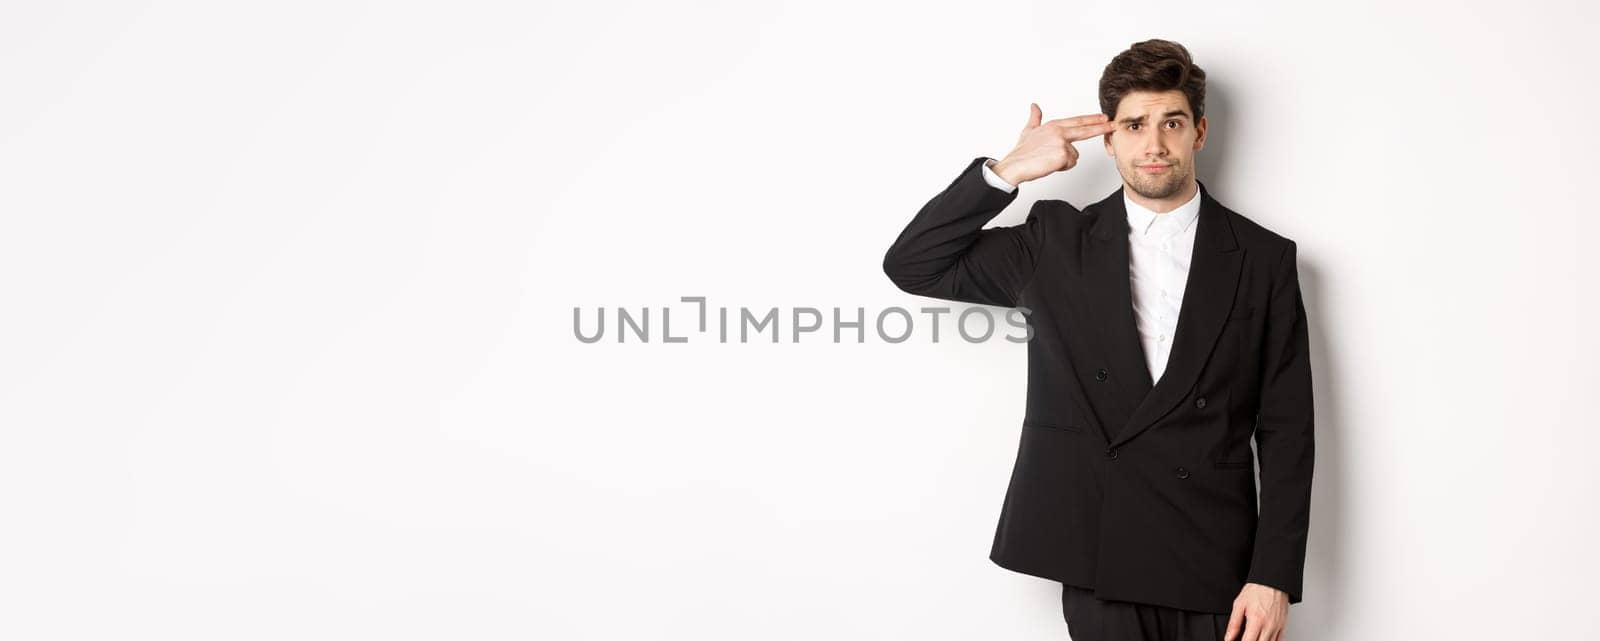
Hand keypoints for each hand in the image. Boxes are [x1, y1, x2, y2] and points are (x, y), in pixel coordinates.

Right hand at [990, 103, 1117, 184]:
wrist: (1014, 165)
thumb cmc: (1021, 152)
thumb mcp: (1028, 131)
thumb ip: (1035, 118)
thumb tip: (1034, 106)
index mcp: (1053, 125)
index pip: (1077, 121)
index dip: (1091, 119)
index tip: (1104, 117)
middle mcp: (1059, 131)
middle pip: (1085, 130)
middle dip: (1102, 127)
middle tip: (1114, 124)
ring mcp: (1061, 143)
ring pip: (1074, 155)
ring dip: (1064, 161)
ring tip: (1048, 160)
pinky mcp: (1062, 155)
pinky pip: (1070, 164)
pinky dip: (1061, 167)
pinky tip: (1049, 164)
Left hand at [1224, 582, 1288, 640]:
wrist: (1272, 581)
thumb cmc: (1256, 590)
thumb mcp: (1239, 605)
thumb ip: (1233, 624)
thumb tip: (1228, 637)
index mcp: (1256, 621)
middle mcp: (1268, 626)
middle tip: (1246, 638)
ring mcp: (1277, 626)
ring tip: (1253, 637)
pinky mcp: (1283, 625)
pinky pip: (1279, 640)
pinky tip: (1263, 639)